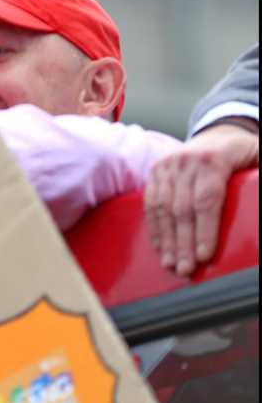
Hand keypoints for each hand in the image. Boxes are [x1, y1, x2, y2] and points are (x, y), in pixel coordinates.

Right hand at [144, 121, 258, 275]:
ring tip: (171, 264)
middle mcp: (185, 161)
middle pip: (182, 209)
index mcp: (214, 158)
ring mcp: (167, 166)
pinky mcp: (155, 172)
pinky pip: (150, 205)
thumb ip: (260, 176)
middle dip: (184, 243)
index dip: (205, 229)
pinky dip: (155, 229)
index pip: (207, 199)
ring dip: (166, 240)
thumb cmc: (240, 152)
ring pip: (163, 209)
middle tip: (186, 269)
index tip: (204, 255)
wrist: (216, 133)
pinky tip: (160, 248)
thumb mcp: (259, 156)